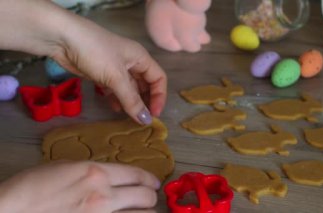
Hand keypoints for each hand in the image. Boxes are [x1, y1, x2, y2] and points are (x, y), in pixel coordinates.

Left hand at [0, 0, 166, 124]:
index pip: (158, 78)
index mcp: (140, 58)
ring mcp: (115, 67)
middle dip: (145, 101)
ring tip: (128, 117)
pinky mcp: (101, 72)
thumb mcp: (116, 77)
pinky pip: (114, 88)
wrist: (62, 39)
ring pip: (129, 88)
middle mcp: (131, 62)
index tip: (154, 114)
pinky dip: (116, 98)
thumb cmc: (95, 53)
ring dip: (130, 102)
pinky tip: (114, 108)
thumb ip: (131, 100)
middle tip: (141, 119)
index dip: (159, 96)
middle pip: (145, 84)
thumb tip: (146, 120)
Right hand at [0, 161, 159, 212]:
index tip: (154, 183)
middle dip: (150, 197)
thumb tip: (109, 178)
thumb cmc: (33, 187)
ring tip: (142, 211)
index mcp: (96, 173)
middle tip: (148, 198)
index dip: (150, 179)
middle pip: (146, 197)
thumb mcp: (65, 167)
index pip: (136, 175)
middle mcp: (104, 196)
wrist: (13, 210)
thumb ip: (92, 172)